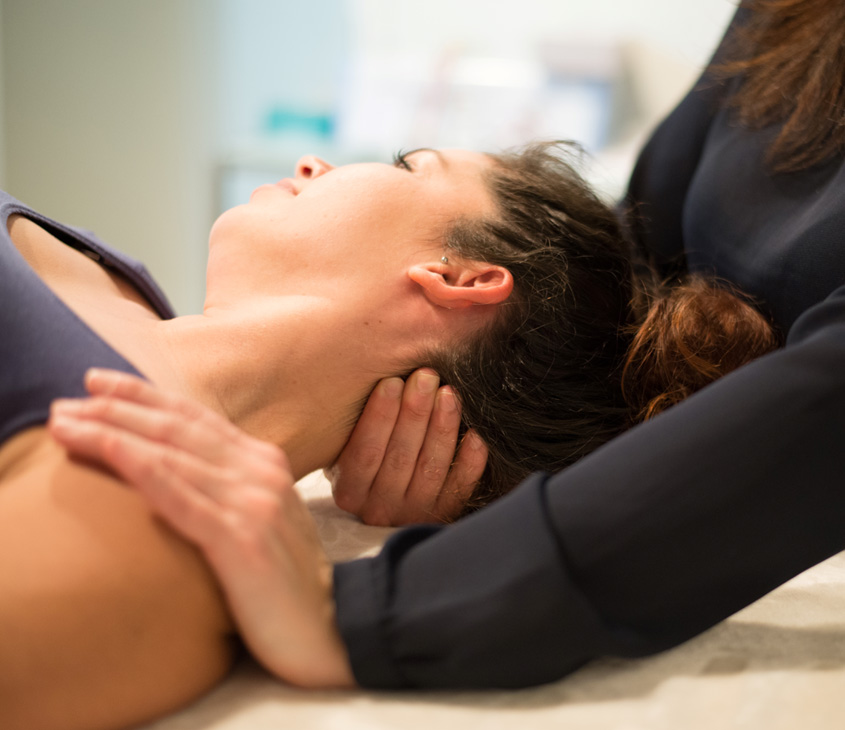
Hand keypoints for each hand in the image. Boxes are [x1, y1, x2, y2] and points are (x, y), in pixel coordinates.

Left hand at [48, 368, 354, 688]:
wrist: (332, 628)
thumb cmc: (287, 579)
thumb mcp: (261, 517)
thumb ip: (228, 486)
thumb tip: (175, 471)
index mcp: (264, 461)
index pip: (195, 417)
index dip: (143, 396)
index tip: (97, 382)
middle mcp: (260, 471)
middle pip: (177, 428)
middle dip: (116, 407)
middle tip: (64, 400)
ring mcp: (253, 502)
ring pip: (172, 455)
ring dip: (112, 432)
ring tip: (64, 422)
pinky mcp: (243, 540)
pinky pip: (181, 497)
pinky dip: (141, 468)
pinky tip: (108, 448)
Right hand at [326, 368, 488, 525]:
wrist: (386, 504)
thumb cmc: (366, 459)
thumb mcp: (346, 449)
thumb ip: (357, 424)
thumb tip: (383, 378)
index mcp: (349, 491)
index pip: (365, 452)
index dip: (379, 416)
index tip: (392, 381)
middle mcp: (378, 508)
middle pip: (400, 457)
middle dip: (415, 413)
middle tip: (426, 376)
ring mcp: (412, 514)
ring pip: (430, 469)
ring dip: (442, 427)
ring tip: (449, 393)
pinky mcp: (441, 516)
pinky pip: (459, 488)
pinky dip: (470, 461)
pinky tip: (475, 433)